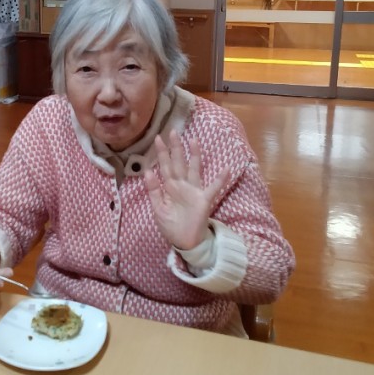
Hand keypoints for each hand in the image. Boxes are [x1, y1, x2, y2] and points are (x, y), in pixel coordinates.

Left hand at [144, 130, 229, 250]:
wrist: (185, 243)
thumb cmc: (171, 225)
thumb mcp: (158, 209)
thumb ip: (153, 190)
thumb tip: (147, 171)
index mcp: (169, 187)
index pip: (164, 166)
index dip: (161, 153)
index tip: (158, 138)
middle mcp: (182, 185)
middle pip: (178, 163)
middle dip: (176, 148)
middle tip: (173, 131)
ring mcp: (194, 191)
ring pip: (194, 170)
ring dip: (195, 156)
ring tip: (194, 140)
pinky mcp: (204, 200)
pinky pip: (213, 188)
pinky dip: (220, 180)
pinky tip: (226, 169)